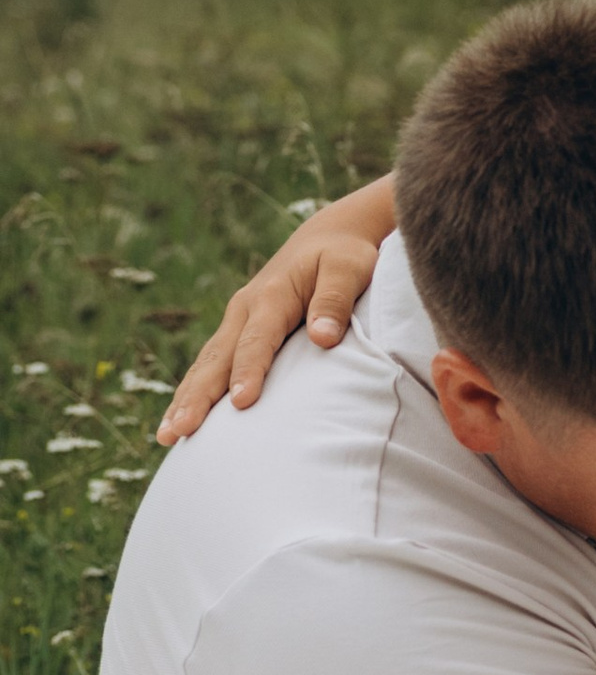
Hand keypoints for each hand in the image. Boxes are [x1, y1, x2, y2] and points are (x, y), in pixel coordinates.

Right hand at [159, 196, 390, 441]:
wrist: (326, 238)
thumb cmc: (343, 256)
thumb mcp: (349, 268)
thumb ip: (335, 300)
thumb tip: (323, 337)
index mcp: (271, 296)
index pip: (257, 340)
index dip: (249, 371)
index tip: (242, 402)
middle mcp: (244, 309)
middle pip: (217, 358)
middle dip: (197, 396)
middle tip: (179, 431)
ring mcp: (236, 321)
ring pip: (206, 364)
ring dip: (185, 399)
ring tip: (167, 436)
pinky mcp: (237, 332)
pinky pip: (211, 364)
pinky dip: (194, 391)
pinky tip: (182, 419)